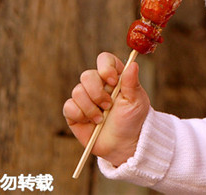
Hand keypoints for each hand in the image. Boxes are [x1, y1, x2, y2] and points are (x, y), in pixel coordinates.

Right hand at [63, 52, 150, 166]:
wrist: (123, 144)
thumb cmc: (132, 121)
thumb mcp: (136, 101)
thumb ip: (132, 82)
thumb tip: (133, 64)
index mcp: (114, 78)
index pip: (104, 60)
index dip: (106, 68)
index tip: (113, 81)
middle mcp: (97, 85)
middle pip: (87, 75)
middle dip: (97, 93)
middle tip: (108, 106)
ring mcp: (85, 98)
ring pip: (77, 91)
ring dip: (91, 108)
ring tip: (102, 119)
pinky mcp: (74, 113)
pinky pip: (69, 107)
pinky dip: (80, 115)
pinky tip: (91, 123)